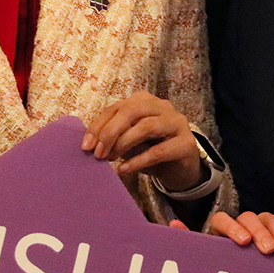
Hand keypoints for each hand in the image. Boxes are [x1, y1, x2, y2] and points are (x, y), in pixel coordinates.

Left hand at [83, 93, 203, 191]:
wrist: (180, 170)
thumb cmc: (151, 151)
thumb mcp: (129, 142)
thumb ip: (114, 136)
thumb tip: (91, 143)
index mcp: (145, 101)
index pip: (117, 108)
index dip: (99, 125)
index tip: (86, 146)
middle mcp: (163, 107)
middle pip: (133, 111)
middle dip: (111, 132)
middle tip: (98, 153)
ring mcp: (177, 123)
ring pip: (147, 126)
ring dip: (124, 143)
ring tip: (110, 159)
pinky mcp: (187, 144)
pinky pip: (159, 151)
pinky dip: (138, 161)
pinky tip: (124, 170)